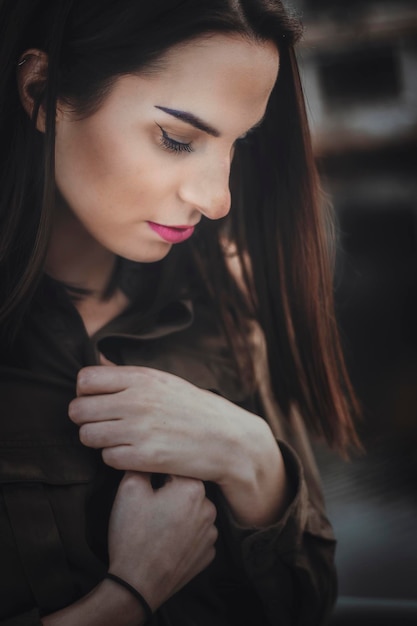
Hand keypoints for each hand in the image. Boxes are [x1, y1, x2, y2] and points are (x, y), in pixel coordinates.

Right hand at [41, 472, 216, 624]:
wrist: (137, 584)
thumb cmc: (133, 535)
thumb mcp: (129, 489)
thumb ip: (140, 465)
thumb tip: (145, 455)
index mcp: (193, 488)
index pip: (177, 467)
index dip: (159, 473)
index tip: (149, 482)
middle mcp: (209, 508)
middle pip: (187, 490)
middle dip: (169, 493)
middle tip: (149, 507)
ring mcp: (211, 533)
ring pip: (193, 512)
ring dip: (179, 514)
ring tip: (156, 527)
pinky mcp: (207, 554)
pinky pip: (197, 534)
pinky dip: (184, 535)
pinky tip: (166, 541)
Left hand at [69, 365, 288, 525]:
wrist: (229, 440)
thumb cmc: (195, 409)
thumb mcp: (165, 381)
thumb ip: (130, 376)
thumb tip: (98, 364)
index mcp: (141, 378)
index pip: (85, 380)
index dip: (85, 393)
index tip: (98, 401)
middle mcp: (136, 401)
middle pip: (78, 410)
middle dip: (87, 419)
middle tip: (105, 424)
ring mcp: (138, 430)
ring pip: (86, 436)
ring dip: (98, 440)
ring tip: (118, 439)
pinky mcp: (143, 458)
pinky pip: (106, 458)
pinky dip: (116, 458)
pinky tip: (134, 453)